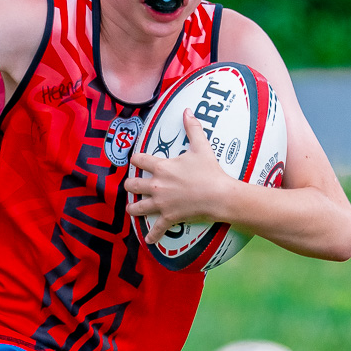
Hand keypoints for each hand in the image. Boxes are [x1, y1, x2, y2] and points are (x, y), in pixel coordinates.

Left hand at [125, 111, 241, 243]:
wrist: (220, 195)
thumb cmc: (210, 171)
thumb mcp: (201, 147)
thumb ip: (193, 128)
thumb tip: (188, 110)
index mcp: (162, 167)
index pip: (139, 159)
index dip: (135, 159)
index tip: (135, 160)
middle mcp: (156, 185)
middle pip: (131, 184)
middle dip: (130, 185)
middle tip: (133, 186)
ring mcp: (161, 203)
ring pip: (137, 207)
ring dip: (134, 208)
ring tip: (133, 209)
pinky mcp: (169, 217)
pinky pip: (156, 229)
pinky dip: (152, 236)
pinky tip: (148, 240)